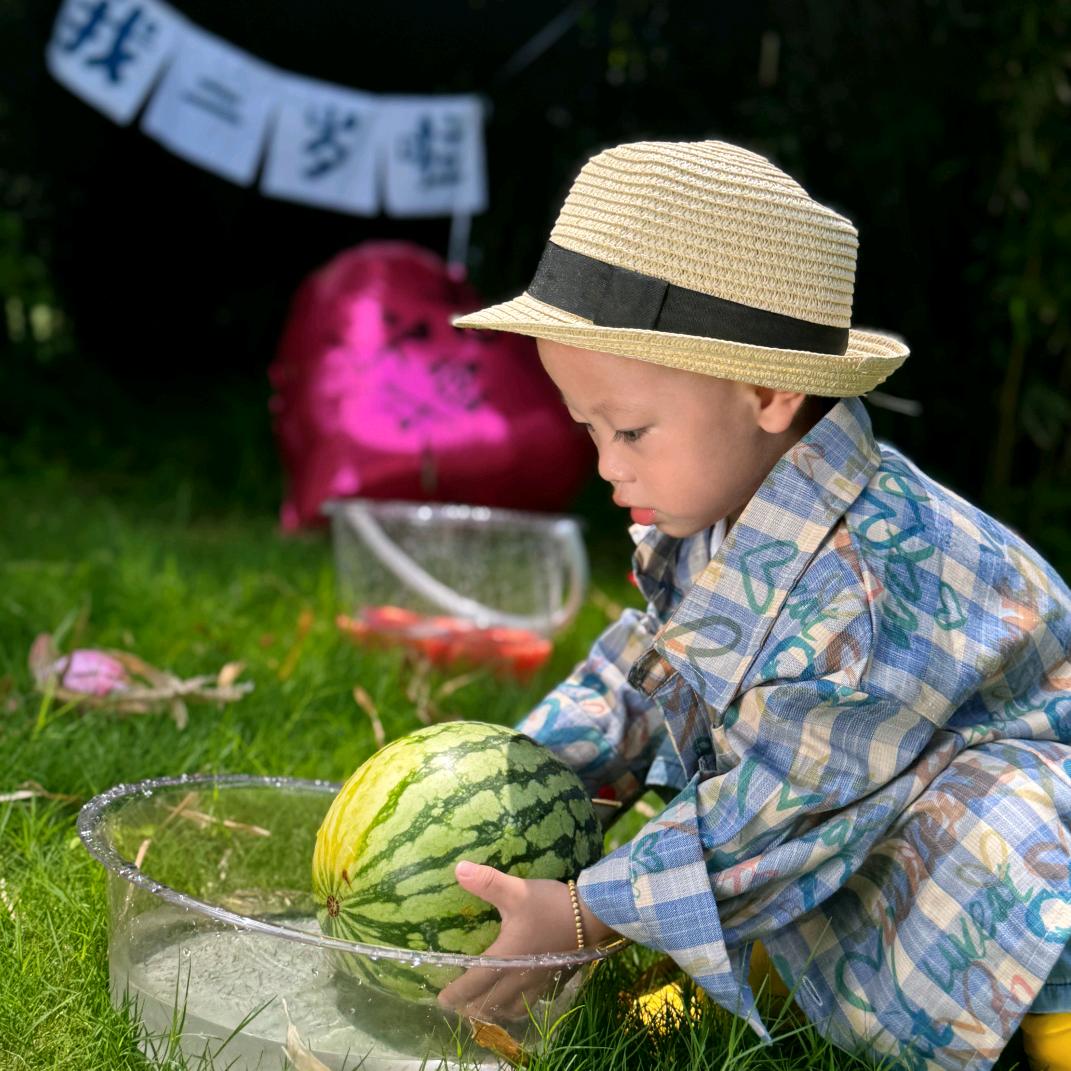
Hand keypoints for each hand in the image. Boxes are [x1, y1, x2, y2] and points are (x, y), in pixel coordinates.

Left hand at [436, 861, 614, 1021]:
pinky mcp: (553, 979)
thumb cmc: (550, 905)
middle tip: (457, 1005)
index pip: (474, 984)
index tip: (441, 1000)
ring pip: (511, 1008)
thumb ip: (487, 882)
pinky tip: (516, 1000)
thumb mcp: (517, 891)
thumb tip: (458, 869)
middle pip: (490, 1003)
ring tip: (483, 1007)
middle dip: (470, 1007)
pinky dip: (516, 1007)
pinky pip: (529, 1003)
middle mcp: (519, 977)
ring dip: (493, 1010)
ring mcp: (538, 981)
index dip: (456, 994)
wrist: (593, 916)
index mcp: (505, 959)